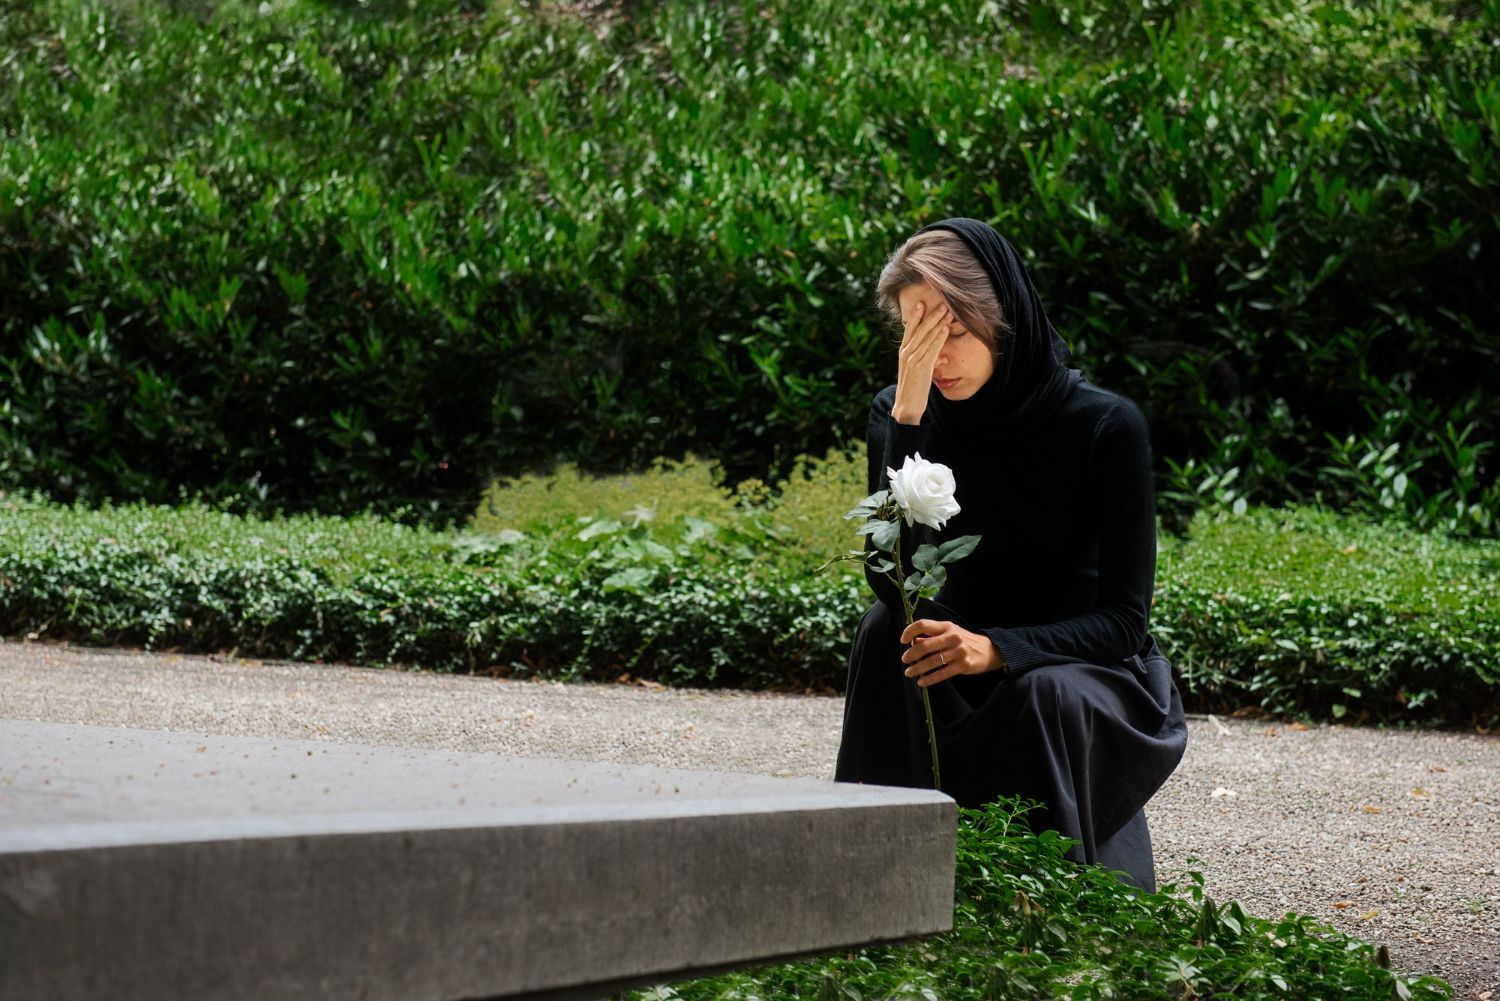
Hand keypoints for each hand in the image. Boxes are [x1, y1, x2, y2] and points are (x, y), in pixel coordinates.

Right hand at [892, 299, 952, 424]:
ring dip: (938, 323)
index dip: (915, 315)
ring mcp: (913, 359)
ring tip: (947, 312)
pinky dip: (939, 338)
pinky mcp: (922, 367)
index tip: (922, 303)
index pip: (909, 329)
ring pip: (926, 337)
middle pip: (919, 329)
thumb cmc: (911, 387)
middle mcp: (906, 353)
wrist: (906, 405)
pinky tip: (945, 329)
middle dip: (931, 315)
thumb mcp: (911, 368)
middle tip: (942, 303)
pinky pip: (932, 349)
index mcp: (903, 351)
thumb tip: (924, 345)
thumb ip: (916, 355)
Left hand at [899, 619, 1003, 686]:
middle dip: (911, 654)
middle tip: (905, 660)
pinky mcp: (963, 665)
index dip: (910, 631)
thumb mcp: (949, 632)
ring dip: (917, 668)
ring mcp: (959, 651)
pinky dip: (930, 678)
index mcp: (947, 626)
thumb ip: (932, 635)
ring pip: (932, 661)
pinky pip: (942, 674)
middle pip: (925, 645)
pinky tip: (921, 681)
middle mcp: (953, 637)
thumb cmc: (964, 640)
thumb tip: (912, 641)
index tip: (903, 640)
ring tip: (909, 672)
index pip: (924, 624)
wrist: (989, 650)